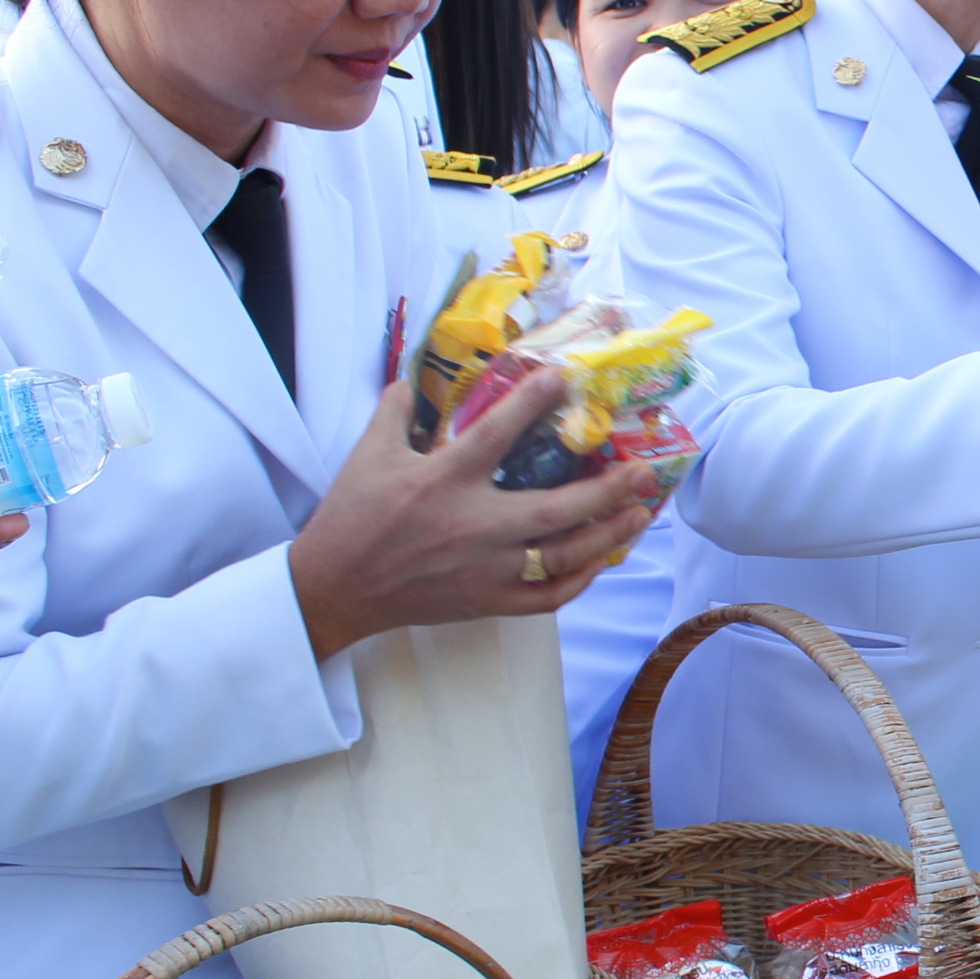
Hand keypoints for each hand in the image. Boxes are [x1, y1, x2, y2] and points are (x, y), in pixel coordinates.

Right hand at [290, 374, 655, 658]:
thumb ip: (393, 413)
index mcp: (443, 481)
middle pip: (557, 508)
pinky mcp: (488, 601)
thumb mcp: (367, 456)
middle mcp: (474, 526)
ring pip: (564, 555)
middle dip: (608, 489)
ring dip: (609, 533)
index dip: (531, 402)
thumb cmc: (350, 519)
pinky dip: (579, 580)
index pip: (495, 434)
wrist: (334, 589)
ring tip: (641, 511)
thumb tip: (407, 378)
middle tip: (645, 470)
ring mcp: (486, 568)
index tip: (565, 377)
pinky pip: (547, 596)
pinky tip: (600, 561)